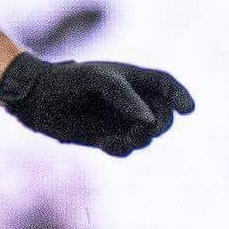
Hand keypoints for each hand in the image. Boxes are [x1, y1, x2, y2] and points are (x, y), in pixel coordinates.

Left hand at [0, 51, 192, 156]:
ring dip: (139, 140)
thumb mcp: (98, 80)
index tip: (188, 110)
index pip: (166, 85)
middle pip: (164, 115)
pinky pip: (127, 149)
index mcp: (134, 79)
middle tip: (146, 130)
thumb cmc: (69, 82)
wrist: (40, 100)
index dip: (180, 96)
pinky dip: (121, 149)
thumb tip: (149, 121)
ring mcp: (122, 120)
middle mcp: (133, 101)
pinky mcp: (109, 138)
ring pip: (147, 136)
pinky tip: (106, 144)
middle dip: (160, 125)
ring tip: (119, 139)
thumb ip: (125, 96)